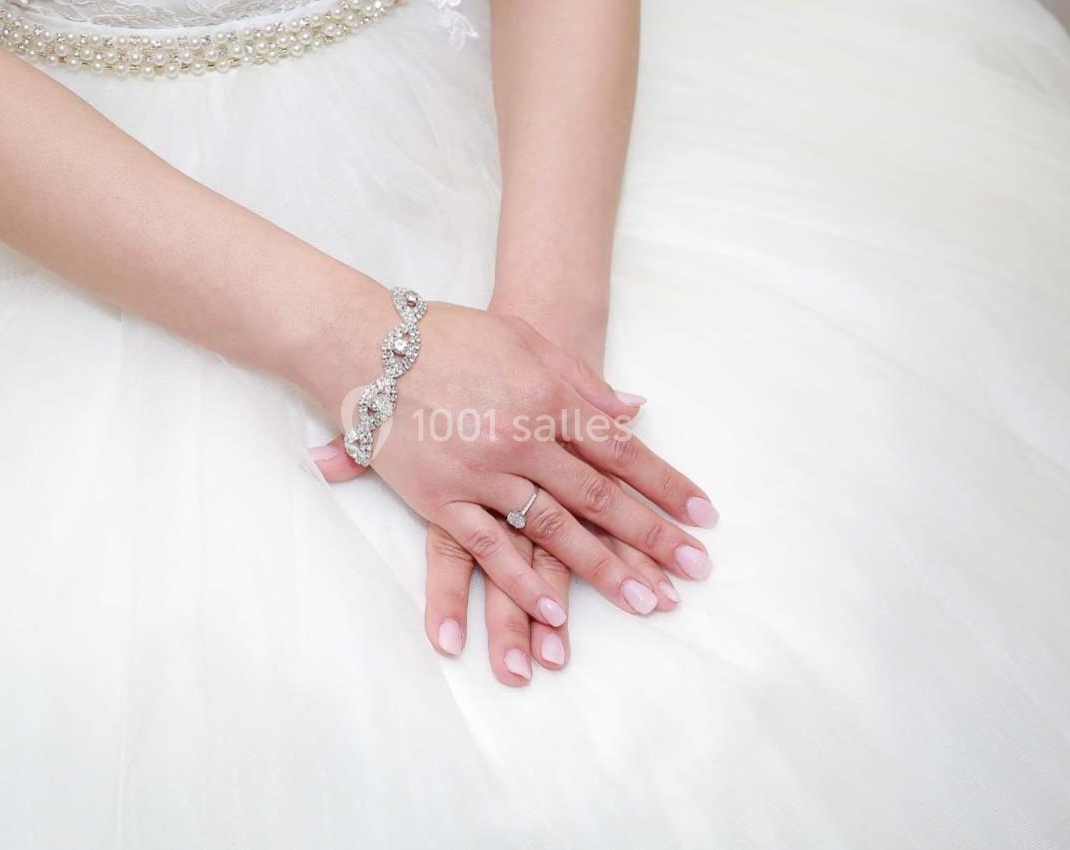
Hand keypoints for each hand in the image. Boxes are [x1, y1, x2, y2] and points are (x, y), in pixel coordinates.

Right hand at [312, 299, 716, 683]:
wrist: (367, 344)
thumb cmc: (450, 336)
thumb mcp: (525, 341)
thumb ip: (582, 380)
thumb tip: (635, 411)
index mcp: (547, 397)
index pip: (620, 450)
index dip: (665, 485)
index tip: (702, 515)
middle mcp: (521, 439)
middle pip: (598, 497)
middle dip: (651, 536)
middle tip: (694, 569)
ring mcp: (480, 473)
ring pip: (552, 530)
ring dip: (602, 570)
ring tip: (646, 601)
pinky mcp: (439, 499)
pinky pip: (487, 548)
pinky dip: (521, 581)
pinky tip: (555, 612)